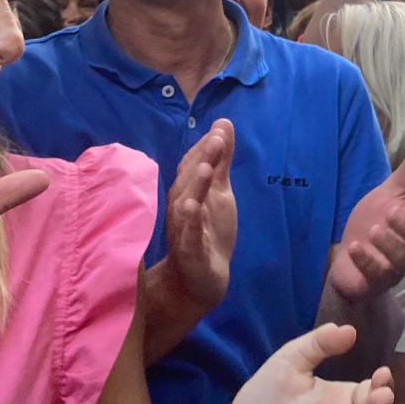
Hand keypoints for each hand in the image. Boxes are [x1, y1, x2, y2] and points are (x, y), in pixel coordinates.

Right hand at [158, 120, 236, 313]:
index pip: (193, 165)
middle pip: (189, 181)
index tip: (220, 129)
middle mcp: (181, 208)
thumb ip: (221, 159)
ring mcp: (184, 230)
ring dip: (196, 187)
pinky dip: (191, 222)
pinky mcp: (190, 252)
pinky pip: (189, 236)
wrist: (198, 280)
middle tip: (216, 139)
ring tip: (206, 168)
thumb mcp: (220, 191)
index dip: (206, 147)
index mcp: (188, 192)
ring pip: (187, 206)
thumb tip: (223, 123)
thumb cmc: (208, 229)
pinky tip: (194, 208)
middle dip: (202, 159)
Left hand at [223, 324, 393, 403]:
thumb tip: (350, 330)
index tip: (382, 372)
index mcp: (338, 396)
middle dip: (383, 397)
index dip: (380, 382)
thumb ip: (317, 344)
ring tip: (381, 398)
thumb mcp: (289, 362)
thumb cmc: (263, 397)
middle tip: (383, 389)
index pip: (368, 389)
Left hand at [328, 139, 404, 302]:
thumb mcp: (390, 193)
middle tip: (391, 213)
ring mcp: (397, 268)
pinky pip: (378, 275)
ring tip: (372, 231)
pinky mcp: (377, 282)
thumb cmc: (374, 222)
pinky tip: (354, 247)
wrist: (347, 258)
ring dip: (389, 245)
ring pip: (404, 262)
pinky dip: (367, 261)